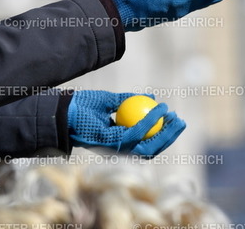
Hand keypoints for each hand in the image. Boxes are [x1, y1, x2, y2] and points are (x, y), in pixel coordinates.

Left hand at [67, 90, 185, 157]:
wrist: (63, 109)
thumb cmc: (83, 106)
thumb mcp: (109, 101)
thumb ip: (128, 100)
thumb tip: (150, 97)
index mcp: (120, 141)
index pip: (147, 142)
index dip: (164, 134)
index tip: (174, 118)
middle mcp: (120, 148)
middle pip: (151, 148)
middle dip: (169, 137)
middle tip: (181, 120)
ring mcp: (116, 148)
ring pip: (147, 145)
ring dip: (164, 132)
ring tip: (174, 116)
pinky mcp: (111, 143)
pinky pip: (135, 133)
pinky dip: (149, 122)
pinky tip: (157, 110)